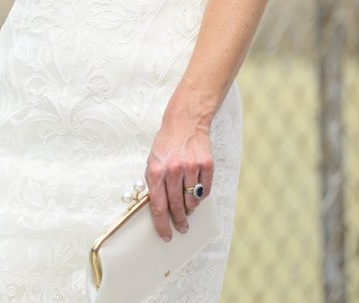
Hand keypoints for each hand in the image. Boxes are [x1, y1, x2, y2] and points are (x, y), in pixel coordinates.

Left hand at [145, 116, 213, 241]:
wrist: (185, 122)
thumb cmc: (166, 144)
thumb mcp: (152, 161)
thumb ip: (154, 184)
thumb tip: (157, 208)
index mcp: (156, 170)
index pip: (158, 206)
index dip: (162, 225)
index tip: (166, 235)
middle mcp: (173, 170)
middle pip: (176, 207)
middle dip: (179, 221)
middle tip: (181, 227)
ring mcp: (191, 167)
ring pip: (192, 201)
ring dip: (190, 208)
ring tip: (188, 207)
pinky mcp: (206, 165)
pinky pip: (205, 192)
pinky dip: (201, 196)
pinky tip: (196, 192)